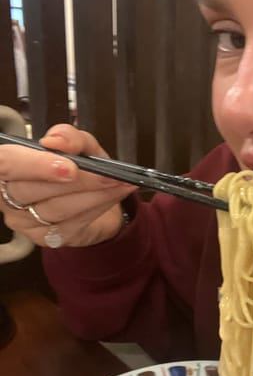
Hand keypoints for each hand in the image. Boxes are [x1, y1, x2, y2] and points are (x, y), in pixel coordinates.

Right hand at [0, 124, 136, 247]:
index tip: (68, 165)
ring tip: (118, 182)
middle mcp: (8, 195)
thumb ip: (69, 137)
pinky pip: (71, 223)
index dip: (33, 165)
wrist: (96, 200)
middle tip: (106, 174)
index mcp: (9, 165)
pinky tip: (114, 195)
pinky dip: (98, 206)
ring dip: (93, 194)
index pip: (4, 163)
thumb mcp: (79, 145)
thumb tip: (57, 141)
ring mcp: (24, 220)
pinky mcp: (46, 238)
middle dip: (74, 180)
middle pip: (29, 190)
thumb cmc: (79, 170)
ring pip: (55, 208)